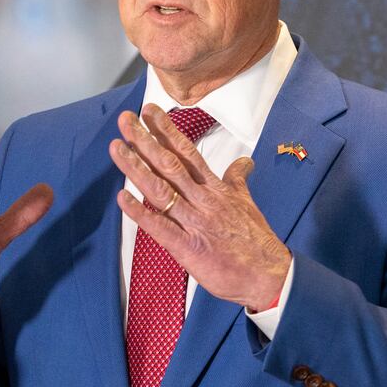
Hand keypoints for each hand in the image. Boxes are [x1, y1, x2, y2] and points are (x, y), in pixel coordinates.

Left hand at [111, 105, 290, 310]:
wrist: (269, 275)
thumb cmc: (257, 242)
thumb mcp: (248, 203)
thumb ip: (238, 181)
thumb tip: (244, 161)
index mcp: (216, 189)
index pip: (189, 153)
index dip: (168, 132)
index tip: (150, 111)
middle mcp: (203, 201)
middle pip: (171, 165)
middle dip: (145, 141)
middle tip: (125, 119)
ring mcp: (195, 224)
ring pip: (161, 191)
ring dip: (136, 168)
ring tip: (117, 148)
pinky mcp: (188, 249)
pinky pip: (160, 228)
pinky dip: (140, 213)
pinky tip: (122, 198)